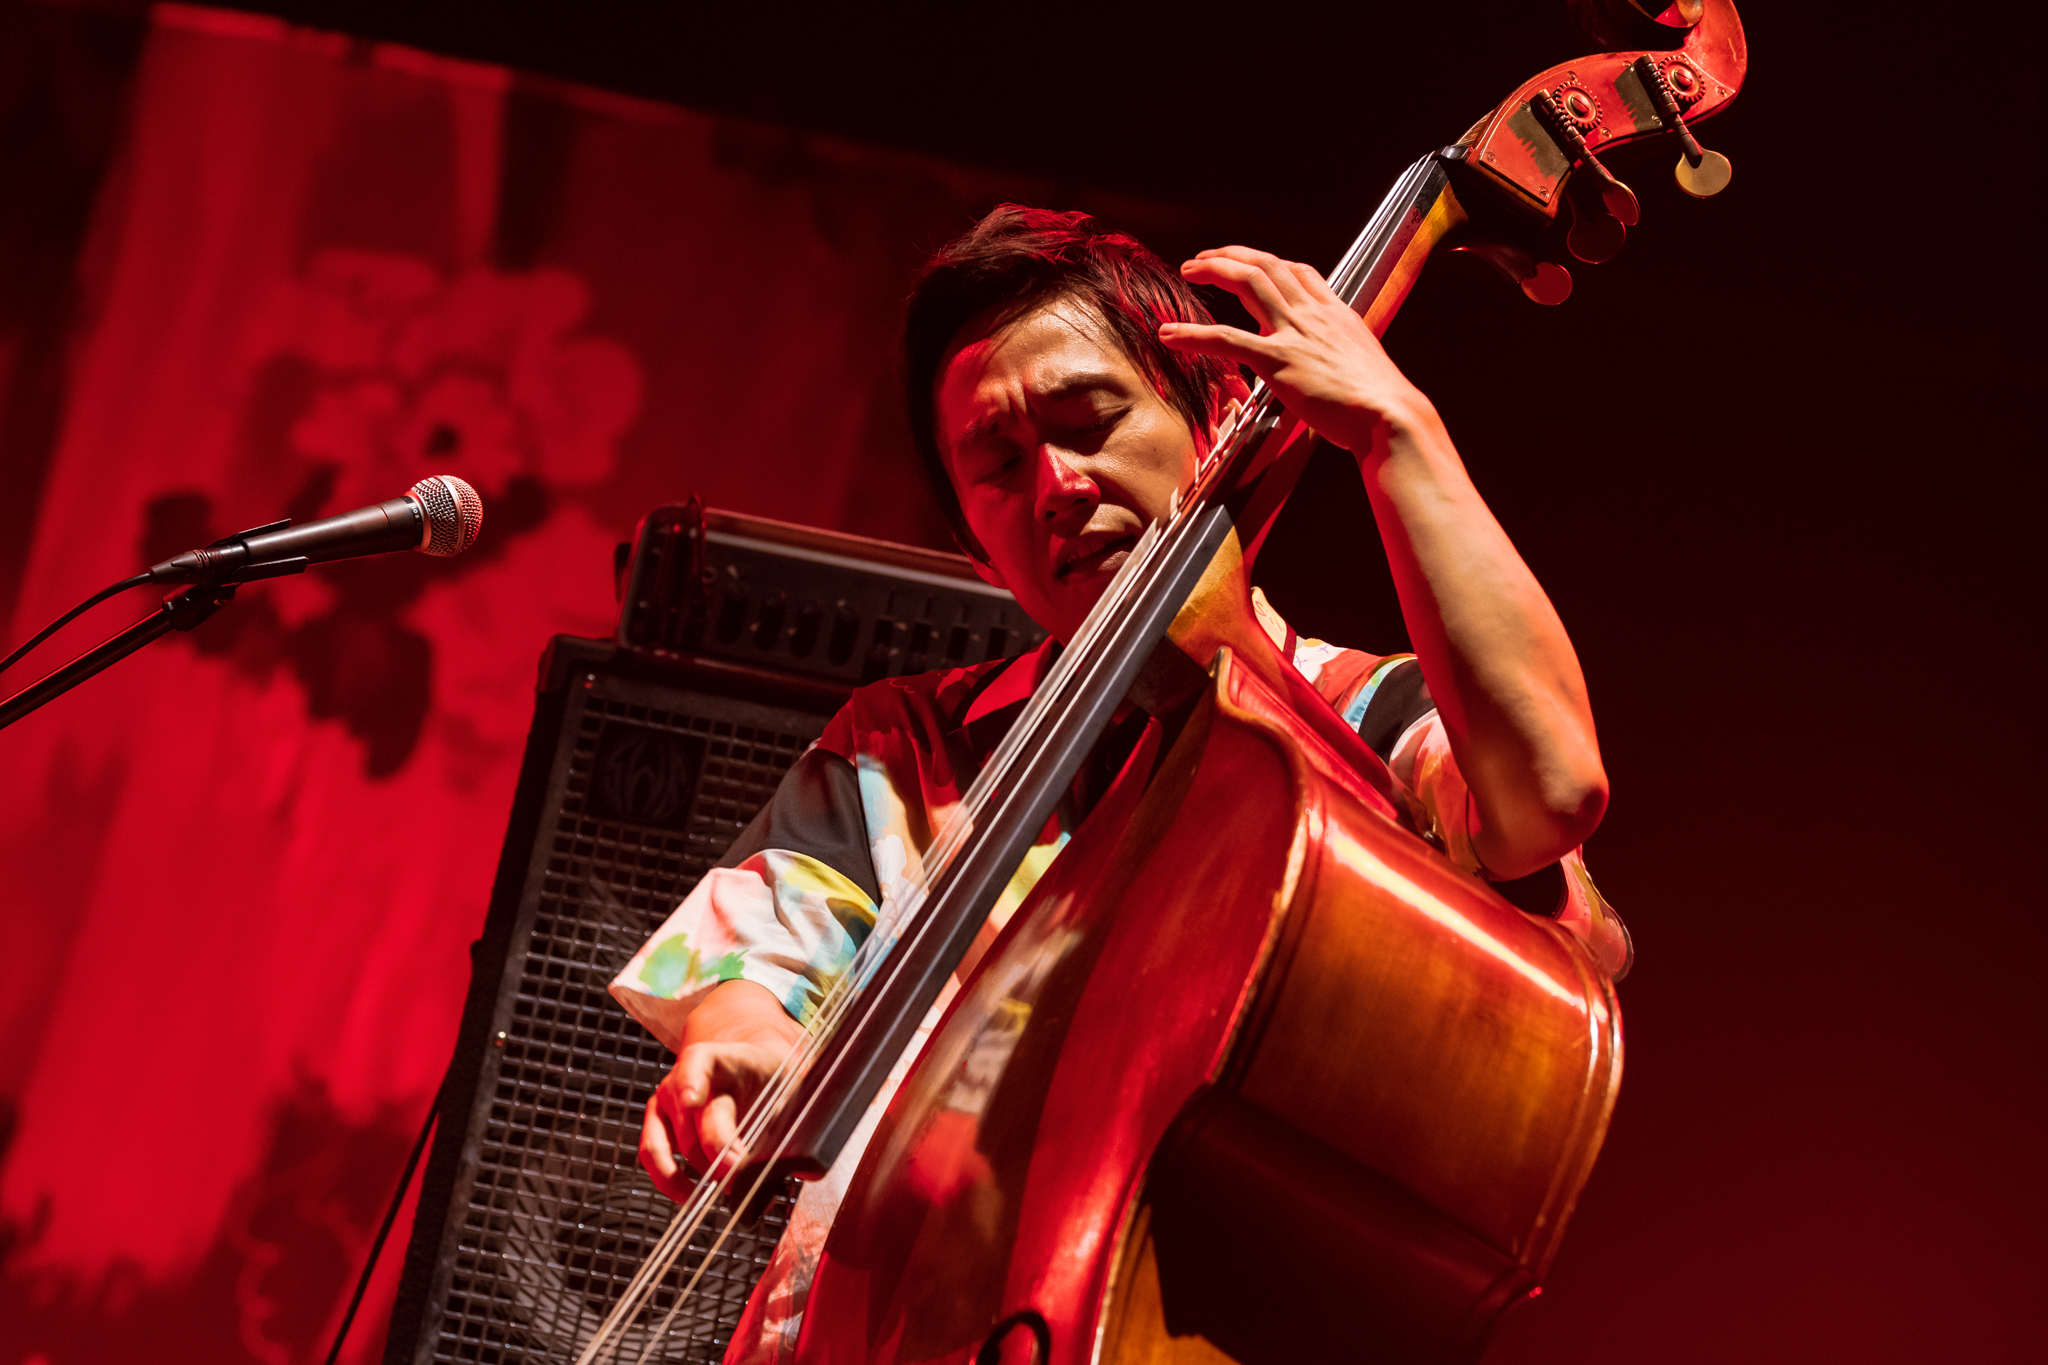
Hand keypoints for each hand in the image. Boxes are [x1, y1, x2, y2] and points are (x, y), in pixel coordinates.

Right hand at [639, 979, 805, 1201]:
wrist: (749, 1066)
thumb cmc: (770, 1081)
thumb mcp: (789, 1088)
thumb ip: (794, 1123)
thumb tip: (806, 1170)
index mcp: (722, 1058)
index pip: (700, 1062)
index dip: (692, 1080)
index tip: (693, 1101)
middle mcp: (686, 1076)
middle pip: (695, 1116)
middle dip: (718, 1148)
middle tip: (739, 1173)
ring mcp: (668, 1099)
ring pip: (676, 1141)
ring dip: (700, 1170)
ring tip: (728, 1189)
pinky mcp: (658, 1122)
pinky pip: (652, 1154)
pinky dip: (671, 1180)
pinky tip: (692, 1197)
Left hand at [1159, 247, 1435, 458]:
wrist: (1390, 415)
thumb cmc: (1381, 404)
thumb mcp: (1363, 368)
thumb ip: (1339, 359)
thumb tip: (1329, 371)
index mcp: (1336, 314)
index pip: (1301, 272)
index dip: (1271, 263)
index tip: (1250, 263)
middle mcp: (1313, 315)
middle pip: (1268, 266)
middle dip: (1234, 255)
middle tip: (1206, 258)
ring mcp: (1294, 334)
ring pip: (1248, 283)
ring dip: (1214, 270)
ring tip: (1189, 270)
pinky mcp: (1277, 361)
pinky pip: (1226, 339)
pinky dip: (1193, 334)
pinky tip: (1170, 335)